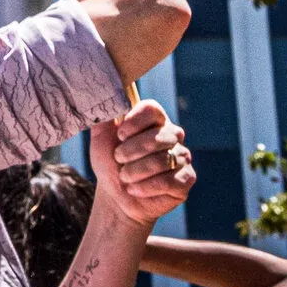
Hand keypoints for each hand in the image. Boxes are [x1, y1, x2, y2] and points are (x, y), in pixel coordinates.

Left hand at [92, 97, 194, 226]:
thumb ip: (102, 116)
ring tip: (124, 176)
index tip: (119, 135)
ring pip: (163, 160)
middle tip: (118, 159)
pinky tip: (135, 189)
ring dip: (135, 171)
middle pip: (158, 136)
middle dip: (130, 151)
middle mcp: (172, 135)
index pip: (152, 109)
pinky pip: (170, 181)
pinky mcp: (187, 179)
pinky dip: (146, 187)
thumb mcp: (100, 138)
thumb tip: (100, 92)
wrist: (116, 194)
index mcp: (153, 121)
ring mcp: (182, 157)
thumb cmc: (110, 163)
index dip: (134, 121)